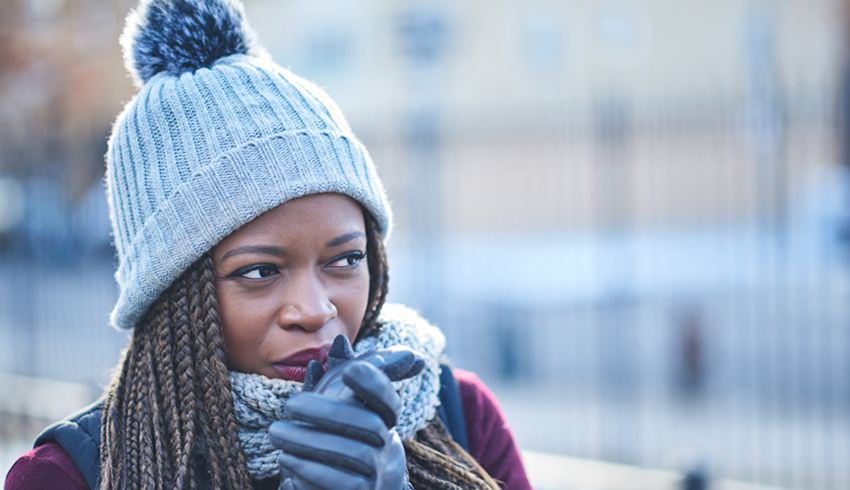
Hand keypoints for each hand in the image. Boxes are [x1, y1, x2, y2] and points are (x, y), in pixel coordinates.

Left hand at [269, 335, 422, 489]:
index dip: (375, 384)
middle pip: (368, 425)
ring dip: (310, 440)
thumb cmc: (338, 443)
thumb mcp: (339, 409)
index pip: (390, 400)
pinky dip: (312, 469)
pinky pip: (342, 483)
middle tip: (290, 405)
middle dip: (328, 411)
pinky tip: (286, 458)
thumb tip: (339, 342)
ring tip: (276, 432)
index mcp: (386, 424)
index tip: (352, 371)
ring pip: (353, 454)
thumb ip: (339, 378)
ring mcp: (379, 476)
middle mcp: (389, 449)